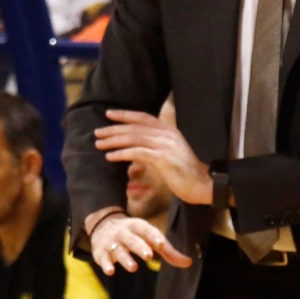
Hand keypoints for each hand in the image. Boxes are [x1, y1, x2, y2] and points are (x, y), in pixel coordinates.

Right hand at [89, 213, 192, 274]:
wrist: (102, 225)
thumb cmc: (134, 235)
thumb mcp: (149, 238)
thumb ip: (167, 250)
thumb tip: (188, 263)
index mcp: (138, 226)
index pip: (147, 230)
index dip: (153, 236)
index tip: (160, 244)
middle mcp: (124, 232)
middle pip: (132, 239)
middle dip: (140, 247)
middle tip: (149, 255)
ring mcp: (111, 241)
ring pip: (118, 249)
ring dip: (125, 258)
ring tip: (134, 267)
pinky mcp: (100, 251)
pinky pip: (103, 257)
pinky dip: (106, 264)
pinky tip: (110, 271)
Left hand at [95, 110, 212, 205]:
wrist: (202, 183)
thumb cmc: (184, 172)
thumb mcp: (170, 153)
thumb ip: (156, 146)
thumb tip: (136, 147)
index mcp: (168, 130)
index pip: (143, 117)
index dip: (125, 115)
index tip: (109, 114)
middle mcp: (166, 134)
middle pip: (134, 127)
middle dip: (114, 129)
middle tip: (97, 132)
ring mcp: (165, 145)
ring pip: (133, 138)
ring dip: (114, 141)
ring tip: (99, 144)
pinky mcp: (162, 158)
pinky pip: (136, 153)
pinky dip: (121, 154)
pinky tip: (110, 156)